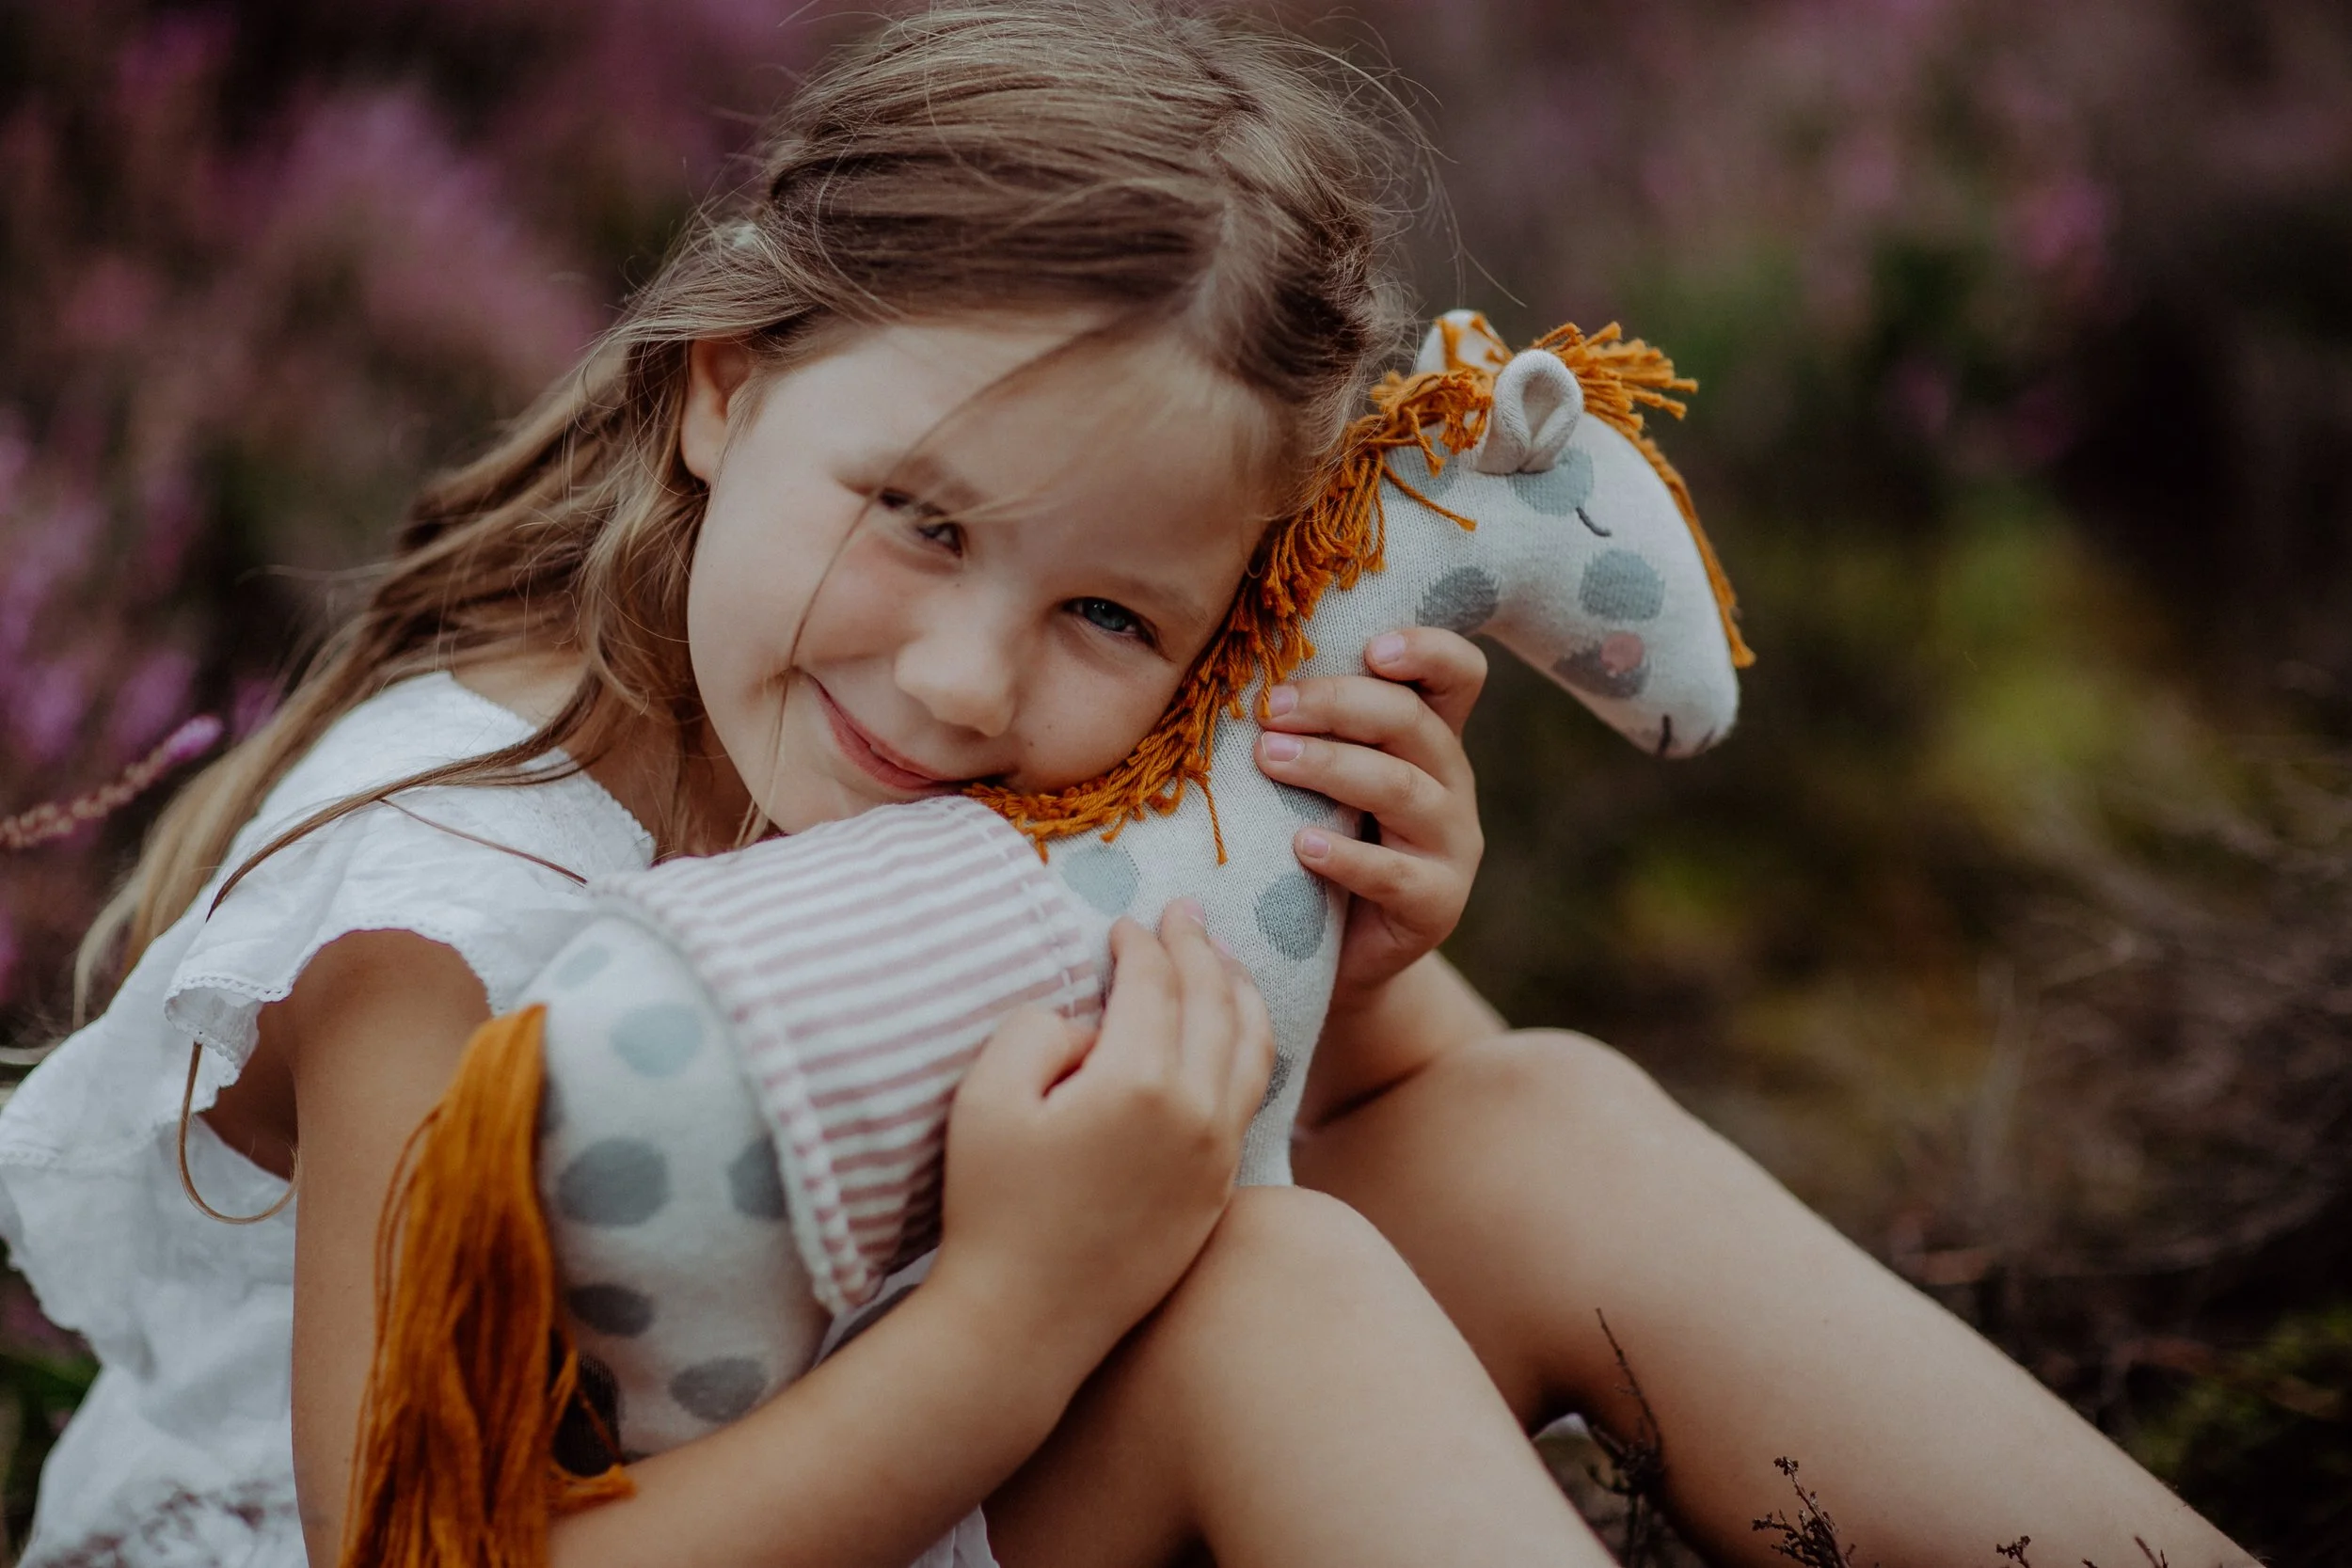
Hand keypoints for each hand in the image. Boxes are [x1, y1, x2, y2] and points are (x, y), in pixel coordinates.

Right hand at [931, 902, 1274, 1374]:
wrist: (1024, 1323)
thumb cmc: (992, 1206)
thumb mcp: (985, 1096)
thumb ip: (1037, 1028)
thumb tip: (1090, 1024)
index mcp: (1139, 1081)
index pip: (1156, 983)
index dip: (1141, 944)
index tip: (1124, 925)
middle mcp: (1195, 1113)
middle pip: (1215, 1003)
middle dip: (1199, 950)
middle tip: (1184, 915)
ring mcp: (1215, 1156)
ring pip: (1251, 1049)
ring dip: (1239, 993)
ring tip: (1224, 962)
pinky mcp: (1218, 1193)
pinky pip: (1249, 1098)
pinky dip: (1248, 1049)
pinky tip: (1232, 1039)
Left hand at [1254, 627, 1486, 1019]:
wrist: (1330, 958)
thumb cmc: (1312, 848)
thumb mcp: (1319, 781)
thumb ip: (1309, 730)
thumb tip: (1233, 673)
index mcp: (1430, 739)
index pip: (1458, 675)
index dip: (1427, 650)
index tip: (1370, 648)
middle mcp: (1451, 784)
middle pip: (1413, 722)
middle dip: (1339, 705)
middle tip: (1271, 709)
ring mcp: (1452, 846)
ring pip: (1403, 789)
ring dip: (1331, 766)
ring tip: (1269, 758)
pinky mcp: (1438, 905)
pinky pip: (1396, 875)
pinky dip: (1347, 858)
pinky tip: (1302, 847)